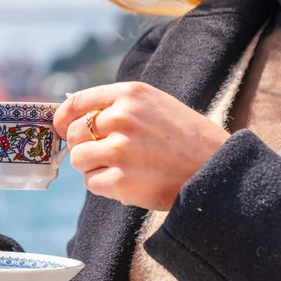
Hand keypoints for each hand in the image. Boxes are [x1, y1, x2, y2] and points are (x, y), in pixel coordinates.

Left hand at [54, 82, 229, 210]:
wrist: (219, 171)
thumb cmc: (187, 139)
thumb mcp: (156, 106)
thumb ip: (119, 107)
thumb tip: (74, 117)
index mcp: (131, 94)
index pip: (77, 103)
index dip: (62, 119)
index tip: (61, 129)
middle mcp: (122, 117)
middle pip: (73, 134)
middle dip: (81, 147)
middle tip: (102, 155)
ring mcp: (121, 150)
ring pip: (78, 159)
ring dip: (92, 167)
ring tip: (118, 169)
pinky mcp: (121, 180)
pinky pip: (91, 183)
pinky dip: (103, 186)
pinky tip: (126, 183)